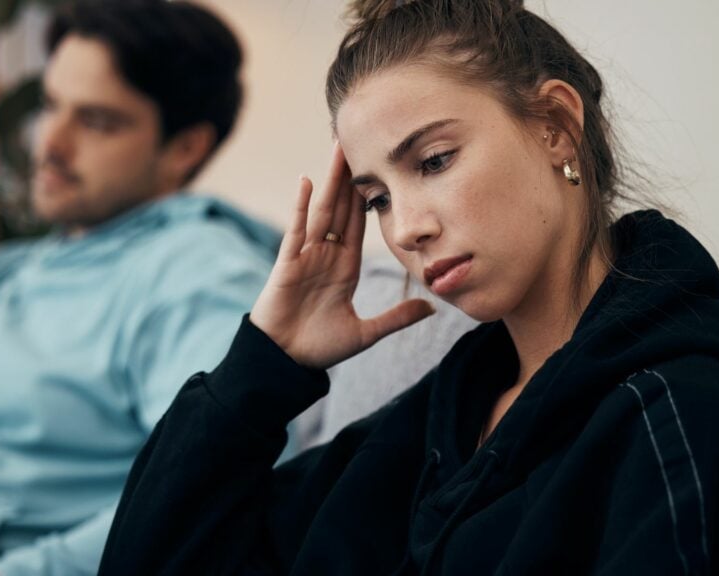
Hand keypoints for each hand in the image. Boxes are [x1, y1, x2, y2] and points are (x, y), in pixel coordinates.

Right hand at [250, 144, 434, 369]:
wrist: (286, 363)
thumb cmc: (319, 349)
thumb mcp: (366, 332)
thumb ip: (397, 318)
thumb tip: (432, 307)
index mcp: (345, 268)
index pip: (358, 223)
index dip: (367, 196)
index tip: (378, 168)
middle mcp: (326, 256)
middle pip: (340, 208)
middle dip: (349, 177)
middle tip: (359, 142)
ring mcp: (306, 257)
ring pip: (321, 211)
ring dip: (329, 180)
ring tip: (337, 149)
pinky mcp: (287, 264)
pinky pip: (296, 231)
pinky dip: (300, 207)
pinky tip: (306, 182)